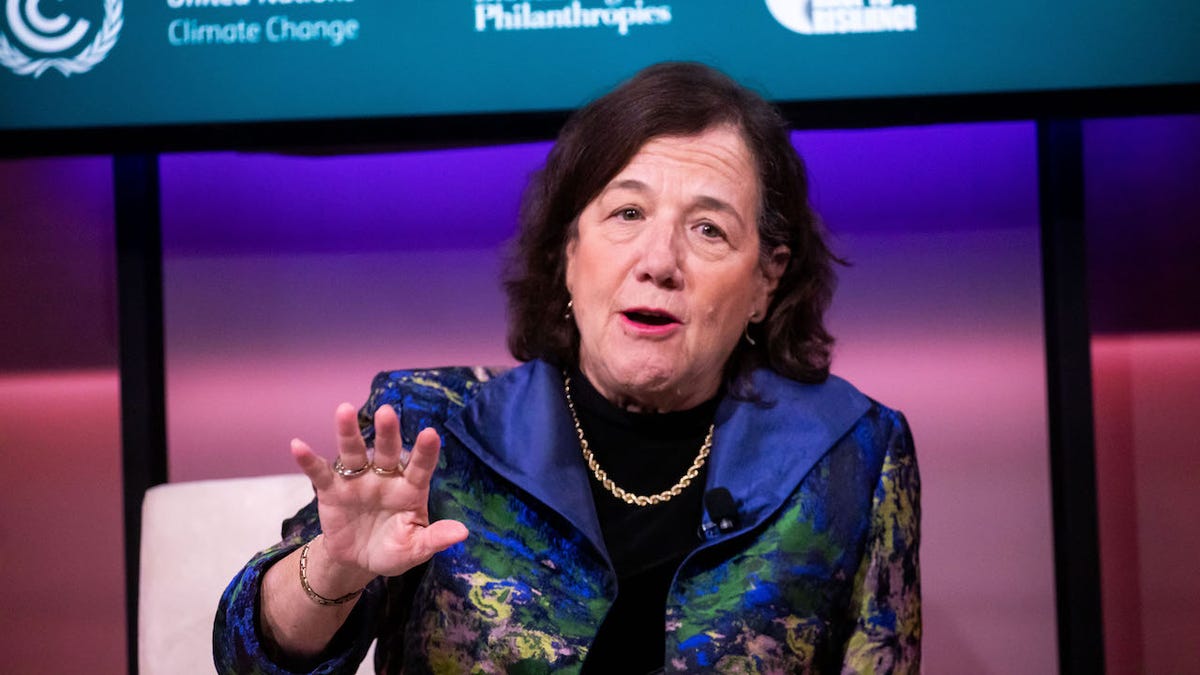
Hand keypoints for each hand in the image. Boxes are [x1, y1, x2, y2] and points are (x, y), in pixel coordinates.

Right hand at [290, 403, 468, 583]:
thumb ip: (435, 539)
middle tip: (386, 412)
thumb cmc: (392, 550)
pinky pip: (320, 472)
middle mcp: (385, 478)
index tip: (430, 434)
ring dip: (348, 432)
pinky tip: (298, 445)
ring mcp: (358, 481)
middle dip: (387, 432)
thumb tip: (463, 533)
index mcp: (410, 489)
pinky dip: (309, 460)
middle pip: (387, 451)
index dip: (425, 452)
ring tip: (343, 410)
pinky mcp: (332, 490)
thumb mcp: (414, 549)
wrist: (358, 562)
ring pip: (354, 452)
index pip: (420, 467)